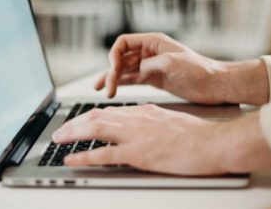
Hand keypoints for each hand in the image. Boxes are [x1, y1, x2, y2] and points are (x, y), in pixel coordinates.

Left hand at [52, 105, 270, 174]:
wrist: (212, 142)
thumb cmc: (194, 133)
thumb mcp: (166, 119)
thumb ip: (147, 120)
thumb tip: (132, 124)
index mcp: (141, 111)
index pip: (106, 111)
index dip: (86, 117)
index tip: (75, 122)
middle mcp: (134, 119)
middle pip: (94, 117)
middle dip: (72, 124)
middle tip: (59, 132)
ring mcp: (135, 135)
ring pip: (95, 129)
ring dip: (72, 134)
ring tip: (57, 140)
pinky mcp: (139, 153)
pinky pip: (105, 154)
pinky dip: (85, 156)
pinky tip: (72, 159)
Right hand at [96, 33, 268, 104]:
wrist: (215, 85)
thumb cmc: (200, 69)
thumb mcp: (173, 63)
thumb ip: (150, 64)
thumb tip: (135, 71)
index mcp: (153, 42)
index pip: (123, 43)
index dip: (114, 55)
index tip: (112, 69)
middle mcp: (148, 52)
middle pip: (121, 58)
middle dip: (111, 71)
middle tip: (107, 87)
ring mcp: (149, 66)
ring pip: (124, 70)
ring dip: (112, 79)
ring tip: (102, 90)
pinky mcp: (152, 79)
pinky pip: (131, 80)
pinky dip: (121, 84)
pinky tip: (112, 90)